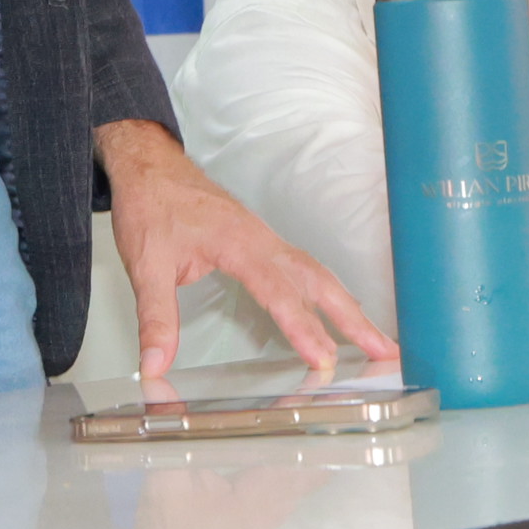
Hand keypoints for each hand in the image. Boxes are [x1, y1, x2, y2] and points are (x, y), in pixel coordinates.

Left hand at [98, 120, 392, 381]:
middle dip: (352, 317)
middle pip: (317, 280)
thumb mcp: (145, 266)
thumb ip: (156, 318)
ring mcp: (266, 238)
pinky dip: (328, 292)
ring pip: (317, 273)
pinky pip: (304, 268)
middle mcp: (261, 239)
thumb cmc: (152, 205)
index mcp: (237, 242)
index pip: (278, 290)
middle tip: (382, 351)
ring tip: (376, 340)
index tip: (321, 357)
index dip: (302, 326)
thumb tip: (155, 363)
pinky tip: (337, 311)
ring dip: (348, 306)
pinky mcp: (262, 241)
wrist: (149, 166)